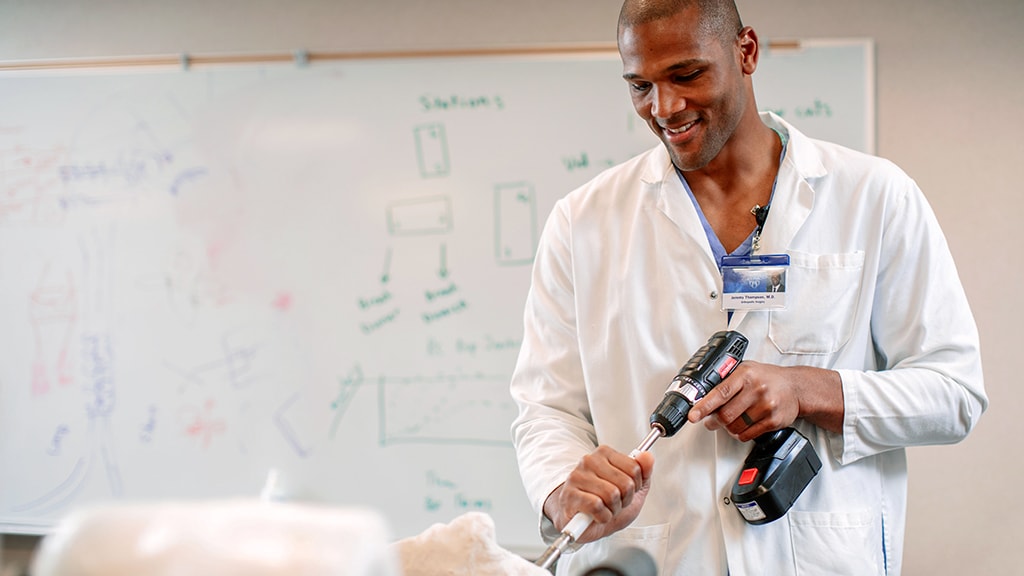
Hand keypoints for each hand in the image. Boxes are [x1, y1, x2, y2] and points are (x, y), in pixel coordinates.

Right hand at [542, 445, 654, 543]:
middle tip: (613, 503)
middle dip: (624, 500)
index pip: (635, 468)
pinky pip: (597, 506)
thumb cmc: (606, 504)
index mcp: (604, 454)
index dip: (635, 486)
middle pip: (625, 483)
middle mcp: (589, 461)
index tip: (625, 491)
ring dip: (613, 510)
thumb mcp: (632, 488)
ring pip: (611, 494)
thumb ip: (643, 471)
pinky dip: (602, 517)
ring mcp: (577, 477)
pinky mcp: (569, 495)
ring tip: (604, 509)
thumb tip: (647, 456)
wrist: (583, 525)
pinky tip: (595, 515)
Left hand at [687, 361, 843, 439]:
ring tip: (731, 420)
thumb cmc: (768, 378)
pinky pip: (748, 435)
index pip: (720, 393)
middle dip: (714, 421)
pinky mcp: (773, 421)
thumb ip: (726, 381)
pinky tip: (744, 425)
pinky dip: (741, 433)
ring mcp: (766, 406)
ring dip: (728, 428)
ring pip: (735, 427)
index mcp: (746, 374)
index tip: (693, 415)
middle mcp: (756, 389)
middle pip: (725, 414)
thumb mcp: (746, 370)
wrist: (796, 387)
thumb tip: (702, 398)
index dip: (704, 406)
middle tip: (710, 421)